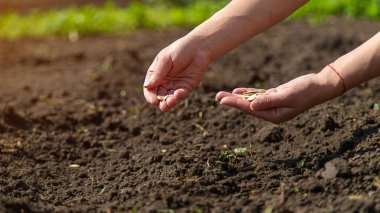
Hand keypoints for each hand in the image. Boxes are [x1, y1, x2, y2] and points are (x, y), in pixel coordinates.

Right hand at [143, 36, 209, 111]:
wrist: (199, 47)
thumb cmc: (180, 50)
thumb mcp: (166, 59)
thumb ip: (158, 73)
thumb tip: (147, 86)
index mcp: (156, 75)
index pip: (149, 89)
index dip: (150, 96)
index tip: (154, 100)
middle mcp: (164, 82)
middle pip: (159, 96)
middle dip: (160, 102)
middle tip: (163, 104)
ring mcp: (175, 85)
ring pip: (169, 99)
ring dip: (169, 102)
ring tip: (170, 101)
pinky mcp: (186, 87)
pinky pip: (181, 95)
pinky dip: (179, 96)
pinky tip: (179, 93)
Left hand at [215, 71, 341, 123]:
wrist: (319, 85)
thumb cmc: (305, 91)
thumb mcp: (286, 96)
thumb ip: (268, 101)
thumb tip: (251, 107)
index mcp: (274, 116)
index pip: (250, 109)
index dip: (235, 104)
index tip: (222, 100)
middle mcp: (271, 112)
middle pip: (247, 106)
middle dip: (232, 101)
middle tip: (216, 96)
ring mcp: (273, 104)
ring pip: (251, 101)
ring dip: (237, 97)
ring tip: (222, 94)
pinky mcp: (275, 96)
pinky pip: (258, 96)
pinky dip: (248, 93)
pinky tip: (237, 91)